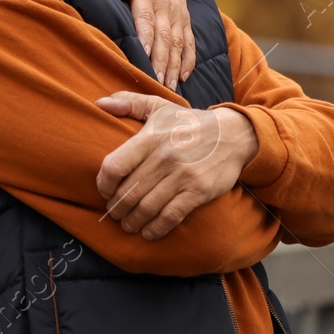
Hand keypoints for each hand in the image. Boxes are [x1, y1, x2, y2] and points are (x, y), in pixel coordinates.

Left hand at [94, 91, 256, 239]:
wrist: (233, 133)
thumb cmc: (189, 122)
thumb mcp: (160, 106)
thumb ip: (129, 102)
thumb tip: (99, 103)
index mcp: (150, 138)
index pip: (114, 166)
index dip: (103, 184)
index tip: (104, 191)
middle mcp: (163, 158)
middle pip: (128, 193)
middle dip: (116, 209)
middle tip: (114, 214)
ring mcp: (182, 176)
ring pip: (147, 208)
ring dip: (133, 222)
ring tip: (128, 225)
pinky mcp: (198, 191)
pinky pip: (171, 216)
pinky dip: (156, 228)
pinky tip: (149, 232)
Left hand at [112, 0, 194, 89]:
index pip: (146, 20)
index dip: (147, 39)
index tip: (145, 57)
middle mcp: (165, 7)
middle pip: (164, 38)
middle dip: (162, 62)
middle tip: (158, 85)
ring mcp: (177, 13)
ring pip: (178, 43)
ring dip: (174, 66)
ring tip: (170, 87)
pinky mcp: (184, 17)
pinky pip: (189, 40)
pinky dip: (189, 58)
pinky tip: (185, 75)